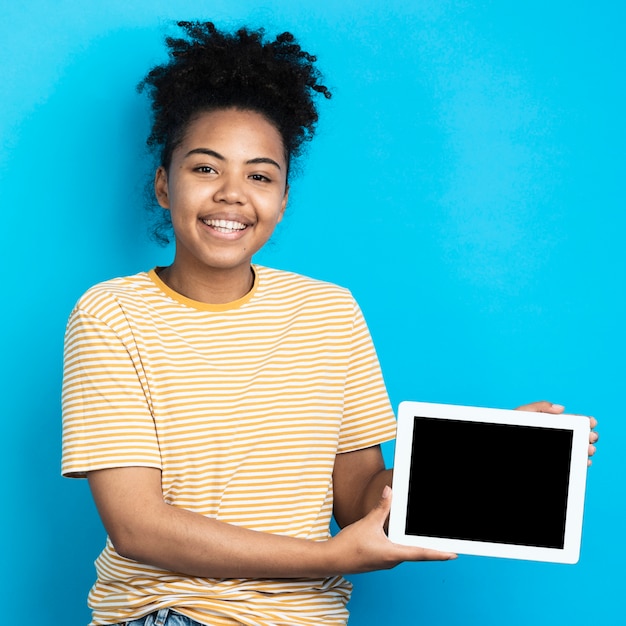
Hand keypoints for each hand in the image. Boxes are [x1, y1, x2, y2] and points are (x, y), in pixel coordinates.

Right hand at [326, 486, 455, 573]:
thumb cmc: (349, 545)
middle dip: (430, 547)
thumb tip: (390, 490)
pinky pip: (396, 552)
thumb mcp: (367, 523)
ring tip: (427, 537)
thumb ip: (381, 507)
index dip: (439, 553)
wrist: (332, 560)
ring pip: (406, 552)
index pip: (421, 553)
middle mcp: (393, 561)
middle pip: (416, 553)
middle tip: (445, 542)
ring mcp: (386, 562)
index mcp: (393, 554)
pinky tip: (402, 537)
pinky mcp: (379, 560)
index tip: (454, 554)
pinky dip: (404, 545)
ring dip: (416, 546)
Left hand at [515, 400, 598, 465]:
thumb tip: (561, 408)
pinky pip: (570, 462)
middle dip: (587, 436)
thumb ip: (540, 406)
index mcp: (550, 422)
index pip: (571, 421)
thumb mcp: (522, 413)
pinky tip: (584, 461)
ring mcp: (556, 448)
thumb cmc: (510, 427)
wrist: (503, 443)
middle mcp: (556, 436)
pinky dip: (579, 462)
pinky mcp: (554, 461)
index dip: (583, 421)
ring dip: (585, 449)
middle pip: (577, 436)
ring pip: (575, 449)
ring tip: (589, 449)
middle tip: (591, 437)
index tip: (591, 422)